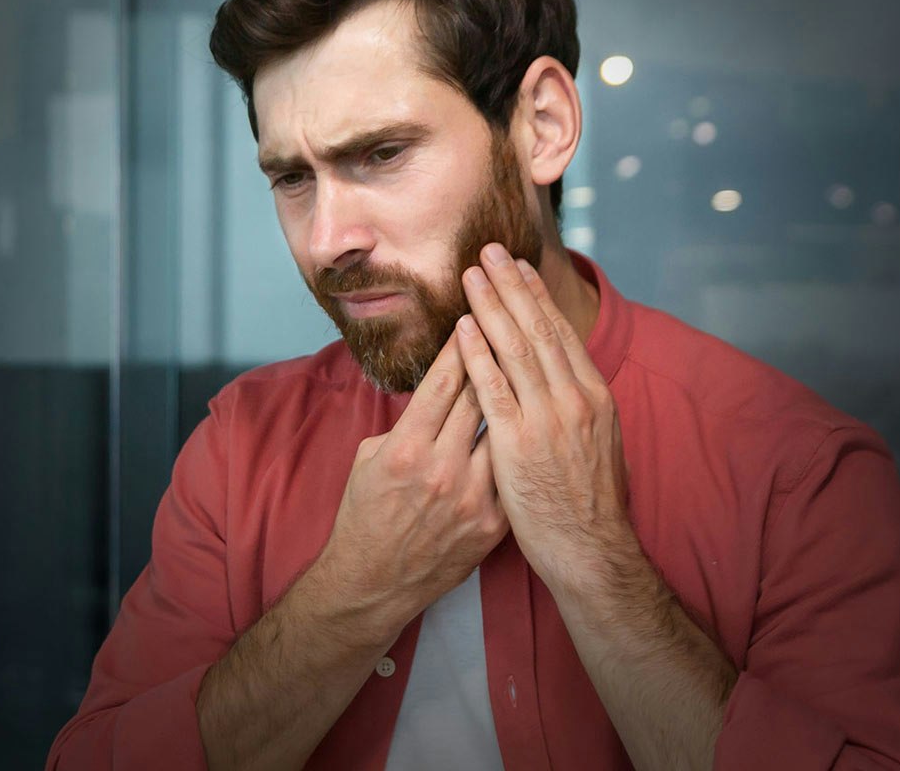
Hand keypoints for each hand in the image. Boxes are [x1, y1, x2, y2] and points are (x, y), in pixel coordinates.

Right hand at [314, 332, 507, 643]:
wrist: (373, 583)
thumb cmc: (364, 513)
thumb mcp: (369, 457)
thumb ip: (406, 422)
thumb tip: (435, 388)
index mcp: (407, 447)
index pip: (443, 381)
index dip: (463, 344)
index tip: (475, 315)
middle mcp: (443, 468)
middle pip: (480, 397)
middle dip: (493, 357)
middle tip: (508, 326)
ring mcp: (473, 498)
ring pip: (506, 431)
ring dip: (515, 398)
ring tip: (528, 369)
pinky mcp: (493, 523)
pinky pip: (512, 471)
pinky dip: (519, 446)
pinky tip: (534, 424)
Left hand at [456, 242, 635, 601]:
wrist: (590, 550)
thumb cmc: (590, 500)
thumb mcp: (600, 442)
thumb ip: (578, 403)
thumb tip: (561, 374)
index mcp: (595, 395)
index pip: (561, 332)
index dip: (537, 296)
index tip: (519, 268)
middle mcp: (575, 398)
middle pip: (537, 328)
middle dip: (511, 285)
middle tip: (490, 250)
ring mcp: (548, 419)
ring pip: (515, 348)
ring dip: (490, 305)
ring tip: (471, 273)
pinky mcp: (518, 444)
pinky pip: (492, 389)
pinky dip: (477, 353)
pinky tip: (463, 327)